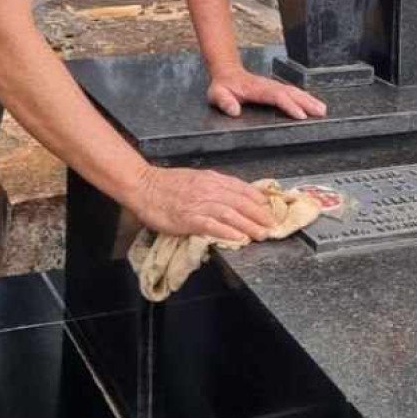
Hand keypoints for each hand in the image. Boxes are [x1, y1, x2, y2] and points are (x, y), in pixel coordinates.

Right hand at [132, 164, 276, 242]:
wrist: (144, 186)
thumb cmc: (167, 184)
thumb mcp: (196, 179)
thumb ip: (214, 186)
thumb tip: (233, 197)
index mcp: (212, 179)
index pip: (242, 189)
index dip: (259, 201)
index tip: (270, 210)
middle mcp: (209, 189)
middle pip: (241, 202)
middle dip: (260, 215)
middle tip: (272, 226)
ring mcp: (199, 204)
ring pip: (231, 214)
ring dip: (249, 225)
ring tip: (261, 235)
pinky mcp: (188, 218)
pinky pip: (212, 225)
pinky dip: (228, 232)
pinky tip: (239, 238)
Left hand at [207, 67, 326, 120]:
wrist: (226, 72)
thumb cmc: (222, 87)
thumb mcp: (216, 95)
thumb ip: (224, 102)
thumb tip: (234, 111)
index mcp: (256, 89)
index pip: (276, 96)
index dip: (289, 105)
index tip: (300, 115)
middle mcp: (268, 86)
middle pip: (291, 93)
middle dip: (306, 102)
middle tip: (321, 113)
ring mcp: (273, 86)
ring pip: (294, 91)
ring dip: (309, 100)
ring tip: (322, 110)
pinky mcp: (276, 88)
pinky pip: (293, 92)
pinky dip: (305, 98)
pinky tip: (314, 104)